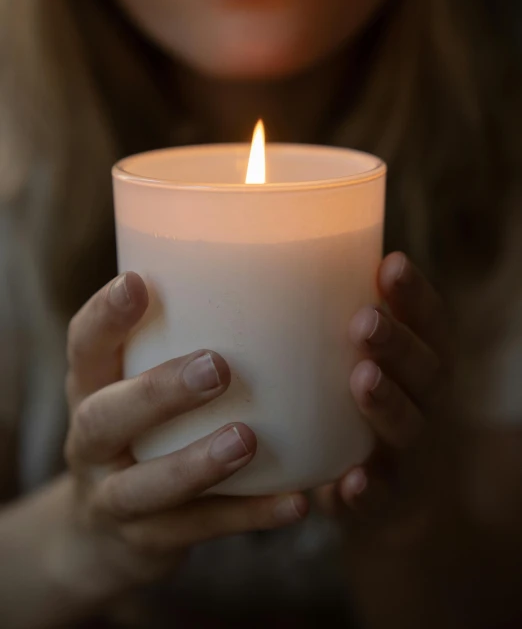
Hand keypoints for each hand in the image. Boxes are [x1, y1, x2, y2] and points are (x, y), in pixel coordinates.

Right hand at [64, 272, 306, 588]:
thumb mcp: (131, 386)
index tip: (138, 283)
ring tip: (246, 439)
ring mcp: (114, 498)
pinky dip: (249, 517)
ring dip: (196, 464)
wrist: (99, 535)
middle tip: (216, 367)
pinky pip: (200, 531)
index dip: (104, 316)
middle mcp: (91, 443)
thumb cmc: (137, 432)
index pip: (84, 347)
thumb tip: (258, 282)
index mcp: (90, 390)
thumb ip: (170, 342)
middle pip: (106, 418)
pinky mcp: (149, 542)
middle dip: (158, 393)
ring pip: (145, 488)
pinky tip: (297, 501)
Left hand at [317, 252, 451, 534]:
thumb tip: (251, 261)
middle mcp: (421, 400)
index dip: (415, 294)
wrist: (372, 484)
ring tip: (362, 379)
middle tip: (364, 321)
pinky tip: (350, 480)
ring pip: (407, 426)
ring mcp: (405, 450)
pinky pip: (380, 496)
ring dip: (387, 402)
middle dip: (396, 343)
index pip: (429, 320)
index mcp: (417, 359)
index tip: (390, 263)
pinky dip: (368, 489)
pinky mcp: (381, 496)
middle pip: (425, 369)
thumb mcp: (344, 354)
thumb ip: (320, 317)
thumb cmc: (344, 396)